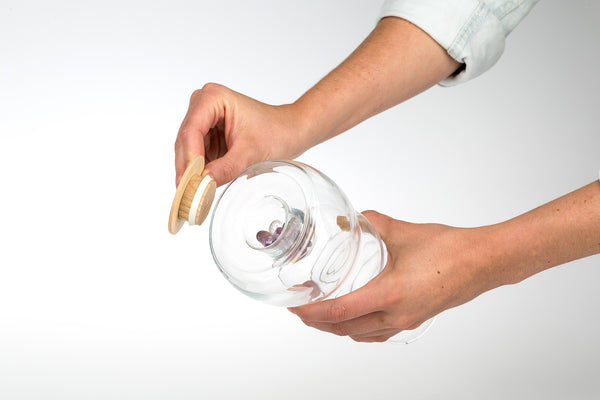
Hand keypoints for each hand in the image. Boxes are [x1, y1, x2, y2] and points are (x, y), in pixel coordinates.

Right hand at [174, 83, 308, 186]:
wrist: (290, 131)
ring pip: (188, 151)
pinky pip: (196, 156)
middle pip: (186, 141)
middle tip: (187, 195)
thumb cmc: (276, 132)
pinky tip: (200, 188)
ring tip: (192, 195)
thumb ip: (226, 168)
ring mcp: (203, 120)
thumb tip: (203, 184)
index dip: (189, 158)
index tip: (189, 182)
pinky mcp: (207, 135)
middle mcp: (202, 105)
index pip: (191, 131)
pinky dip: (198, 172)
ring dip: (190, 173)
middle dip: (187, 169)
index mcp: (213, 98)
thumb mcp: (251, 153)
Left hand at [289, 210, 493, 342]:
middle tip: (300, 310)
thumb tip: (348, 220)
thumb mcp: (403, 231)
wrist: (483, 263)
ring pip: (361, 334)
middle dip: (318, 322)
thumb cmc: (451, 249)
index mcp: (390, 295)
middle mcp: (396, 315)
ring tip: (320, 314)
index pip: (339, 311)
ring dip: (337, 327)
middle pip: (345, 328)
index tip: (295, 307)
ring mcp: (406, 321)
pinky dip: (359, 329)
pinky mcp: (415, 319)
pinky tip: (354, 318)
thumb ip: (371, 223)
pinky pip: (378, 333)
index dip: (312, 312)